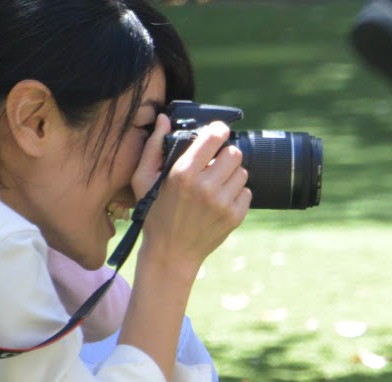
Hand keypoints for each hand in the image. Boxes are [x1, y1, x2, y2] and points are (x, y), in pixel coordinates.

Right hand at [134, 118, 250, 277]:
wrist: (172, 251)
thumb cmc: (154, 211)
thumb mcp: (143, 177)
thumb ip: (153, 146)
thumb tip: (164, 119)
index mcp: (183, 173)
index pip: (214, 139)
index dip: (219, 131)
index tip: (220, 130)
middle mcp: (206, 187)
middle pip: (234, 154)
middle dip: (225, 155)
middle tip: (215, 162)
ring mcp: (223, 204)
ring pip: (242, 173)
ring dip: (231, 174)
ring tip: (215, 182)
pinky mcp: (235, 217)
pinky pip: (247, 193)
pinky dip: (236, 193)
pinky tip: (220, 199)